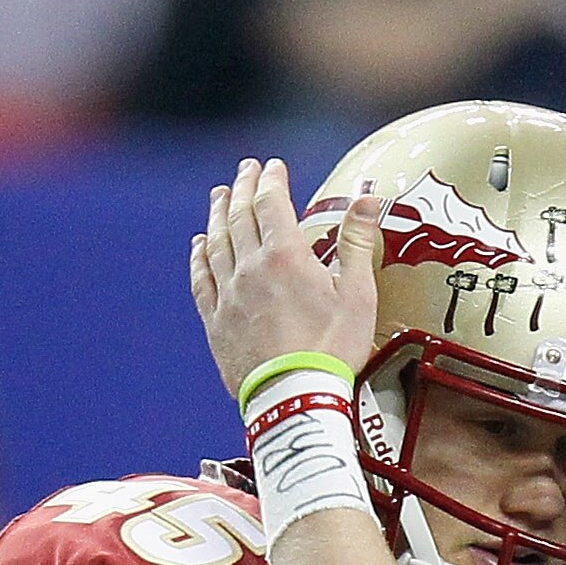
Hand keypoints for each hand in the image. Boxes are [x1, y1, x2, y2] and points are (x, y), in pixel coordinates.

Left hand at [190, 157, 381, 398]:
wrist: (295, 397)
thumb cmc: (333, 349)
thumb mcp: (357, 294)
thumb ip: (357, 242)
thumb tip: (367, 197)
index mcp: (285, 255)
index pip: (272, 203)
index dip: (272, 180)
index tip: (274, 167)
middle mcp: (250, 267)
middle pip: (240, 215)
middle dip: (244, 188)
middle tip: (246, 170)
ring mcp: (228, 294)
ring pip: (217, 242)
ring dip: (218, 214)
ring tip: (220, 196)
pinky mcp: (216, 322)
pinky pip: (201, 280)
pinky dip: (198, 257)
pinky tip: (198, 245)